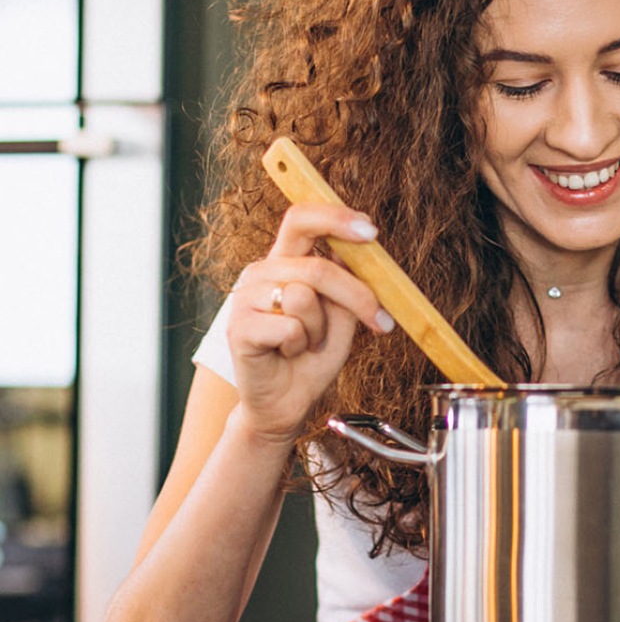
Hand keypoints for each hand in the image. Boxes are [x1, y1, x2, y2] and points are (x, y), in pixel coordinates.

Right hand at [226, 202, 393, 443]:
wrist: (287, 403)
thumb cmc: (313, 357)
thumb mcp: (342, 316)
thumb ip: (348, 283)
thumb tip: (364, 252)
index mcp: (286, 261)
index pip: (301, 219)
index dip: (335, 218)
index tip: (370, 231)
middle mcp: (262, 272)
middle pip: (318, 266)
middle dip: (357, 295)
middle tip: (380, 321)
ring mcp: (245, 298)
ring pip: (303, 297)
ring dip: (319, 330)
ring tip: (306, 343)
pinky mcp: (238, 327)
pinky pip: (288, 327)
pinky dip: (299, 346)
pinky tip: (286, 353)